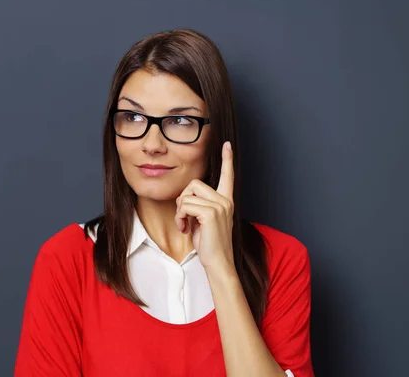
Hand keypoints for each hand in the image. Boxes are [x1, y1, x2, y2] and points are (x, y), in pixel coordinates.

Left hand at [175, 141, 234, 270]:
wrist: (219, 263)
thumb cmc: (210, 244)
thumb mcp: (204, 221)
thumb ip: (199, 206)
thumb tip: (184, 199)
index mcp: (226, 201)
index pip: (228, 176)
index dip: (227, 159)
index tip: (227, 144)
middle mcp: (225, 200)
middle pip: (194, 184)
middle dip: (183, 199)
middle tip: (184, 217)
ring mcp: (220, 206)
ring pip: (187, 195)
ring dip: (180, 211)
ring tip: (185, 225)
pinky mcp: (211, 213)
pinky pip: (185, 205)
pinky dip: (180, 217)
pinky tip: (185, 229)